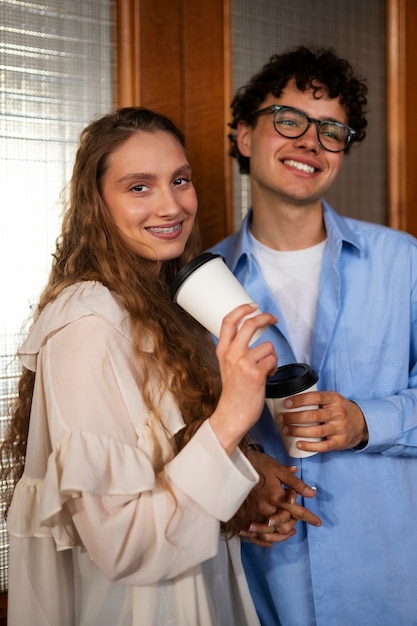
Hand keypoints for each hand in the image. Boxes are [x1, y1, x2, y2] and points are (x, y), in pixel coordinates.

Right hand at [210, 304, 277, 454]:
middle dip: (265, 317)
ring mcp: (244, 362)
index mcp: (223, 350)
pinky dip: (274, 367)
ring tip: (266, 368)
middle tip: (272, 318)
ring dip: (272, 356)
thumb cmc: (234, 392)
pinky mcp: (256, 373)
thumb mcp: (227, 366)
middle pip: (250, 324)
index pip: (228, 321)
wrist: (232, 414)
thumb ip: (236, 350)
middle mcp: (232, 353)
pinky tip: (267, 376)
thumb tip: (251, 334)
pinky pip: (273, 360)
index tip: (252, 305)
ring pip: (267, 346)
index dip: (242, 309)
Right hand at [237, 451, 321, 546]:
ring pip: (271, 533)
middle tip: (298, 521)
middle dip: (294, 524)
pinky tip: (270, 541)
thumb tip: (312, 493)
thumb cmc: (258, 464)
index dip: (309, 518)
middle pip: (285, 525)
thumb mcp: (278, 469)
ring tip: (289, 531)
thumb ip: (295, 483)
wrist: (233, 465)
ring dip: (282, 534)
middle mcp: (266, 510)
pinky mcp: (244, 518)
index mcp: (276, 497)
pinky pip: (255, 536)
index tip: (318, 522)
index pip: (298, 512)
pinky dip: (264, 540)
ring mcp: (254, 516)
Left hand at [277, 390, 367, 452]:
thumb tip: (291, 400)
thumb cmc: (342, 410)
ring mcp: (339, 428)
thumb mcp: (333, 399)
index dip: (299, 400)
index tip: (286, 403)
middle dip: (293, 418)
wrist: (363, 423)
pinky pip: (323, 446)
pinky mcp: (340, 442)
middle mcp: (338, 413)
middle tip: (281, 419)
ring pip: (316, 431)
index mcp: (334, 399)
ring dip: (297, 431)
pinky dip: (309, 446)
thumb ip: (317, 399)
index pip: (315, 397)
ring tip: (286, 430)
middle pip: (312, 416)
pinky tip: (298, 444)